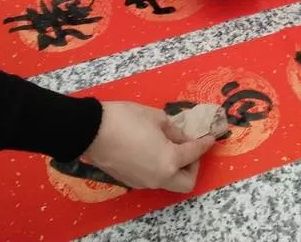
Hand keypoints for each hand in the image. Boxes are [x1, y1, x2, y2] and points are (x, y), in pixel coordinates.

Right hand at [83, 101, 215, 192]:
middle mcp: (158, 177)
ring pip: (169, 182)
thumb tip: (183, 137)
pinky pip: (153, 178)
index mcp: (169, 161)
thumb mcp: (157, 118)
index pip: (194, 153)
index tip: (210, 136)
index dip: (205, 143)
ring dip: (176, 168)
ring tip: (171, 146)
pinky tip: (154, 150)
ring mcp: (143, 182)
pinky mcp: (129, 181)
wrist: (90, 130)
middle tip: (190, 148)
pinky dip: (160, 167)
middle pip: (187, 182)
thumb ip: (175, 130)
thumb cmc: (126, 119)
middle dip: (193, 166)